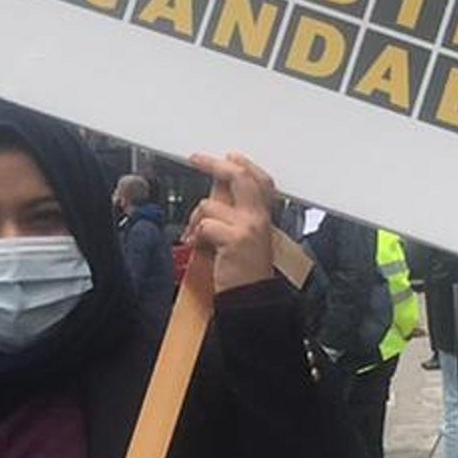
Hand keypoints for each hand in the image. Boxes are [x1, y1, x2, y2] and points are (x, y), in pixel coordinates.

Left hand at [184, 152, 277, 292]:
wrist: (251, 300)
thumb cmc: (246, 274)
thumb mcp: (246, 239)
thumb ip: (235, 216)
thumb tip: (215, 195)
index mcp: (264, 218)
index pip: (261, 181)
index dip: (244, 164)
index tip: (229, 157)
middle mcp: (259, 219)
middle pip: (239, 178)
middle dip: (215, 164)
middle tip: (196, 159)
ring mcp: (248, 228)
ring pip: (211, 205)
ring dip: (195, 219)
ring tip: (194, 235)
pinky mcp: (234, 240)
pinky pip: (205, 225)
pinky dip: (195, 236)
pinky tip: (197, 246)